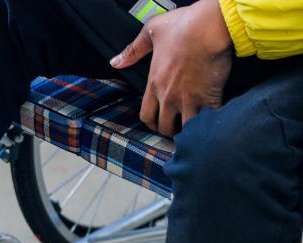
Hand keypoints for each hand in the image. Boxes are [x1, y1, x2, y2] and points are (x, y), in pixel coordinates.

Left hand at [111, 0, 232, 137]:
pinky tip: (212, 122)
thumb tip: (115, 62)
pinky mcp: (209, 97)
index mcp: (154, 84)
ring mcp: (189, 99)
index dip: (151, 123)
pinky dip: (210, 122)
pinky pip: (208, 119)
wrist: (209, 28)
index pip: (146, 115)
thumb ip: (133, 49)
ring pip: (185, 128)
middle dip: (169, 130)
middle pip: (164, 126)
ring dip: (189, 130)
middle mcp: (168, 96)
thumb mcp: (152, 32)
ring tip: (193, 129)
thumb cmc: (182, 26)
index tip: (157, 123)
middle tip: (176, 128)